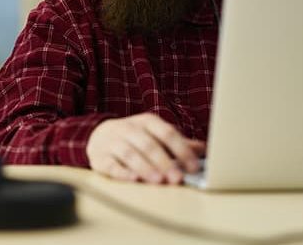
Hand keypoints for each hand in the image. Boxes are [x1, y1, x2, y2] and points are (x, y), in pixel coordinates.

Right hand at [86, 113, 204, 184]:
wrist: (98, 134)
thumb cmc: (134, 137)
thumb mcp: (155, 134)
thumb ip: (178, 143)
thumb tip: (204, 149)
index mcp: (147, 122)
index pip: (168, 133)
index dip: (182, 150)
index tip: (194, 167)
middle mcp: (130, 129)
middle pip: (149, 145)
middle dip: (164, 162)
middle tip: (177, 178)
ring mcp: (113, 142)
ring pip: (130, 154)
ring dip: (145, 167)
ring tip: (158, 181)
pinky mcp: (100, 157)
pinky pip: (111, 165)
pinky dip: (122, 172)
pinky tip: (133, 179)